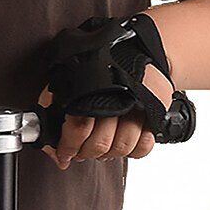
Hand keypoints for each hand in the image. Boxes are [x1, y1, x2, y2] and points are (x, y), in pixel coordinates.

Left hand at [38, 61, 171, 169]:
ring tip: (102, 147)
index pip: (79, 127)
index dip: (69, 146)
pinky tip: (123, 142)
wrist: (132, 50)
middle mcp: (116, 98)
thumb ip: (54, 117)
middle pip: (101, 142)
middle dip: (87, 152)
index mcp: (90, 89)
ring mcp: (138, 108)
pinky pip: (145, 146)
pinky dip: (133, 150)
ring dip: (109, 153)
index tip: (64, 154)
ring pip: (123, 147)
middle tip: (81, 151)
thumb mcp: (64, 85)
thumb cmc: (94, 71)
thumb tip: (59, 158)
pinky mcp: (154, 116)